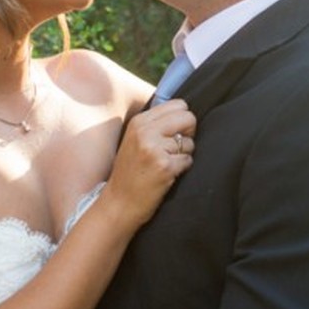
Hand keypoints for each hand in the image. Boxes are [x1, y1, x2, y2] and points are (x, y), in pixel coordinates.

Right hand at [106, 99, 195, 226]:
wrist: (119, 203)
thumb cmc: (131, 173)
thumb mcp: (135, 140)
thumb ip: (155, 124)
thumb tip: (186, 111)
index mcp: (139, 122)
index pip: (178, 105)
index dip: (182, 120)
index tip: (173, 134)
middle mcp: (145, 132)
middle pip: (188, 118)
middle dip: (188, 134)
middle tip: (175, 149)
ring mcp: (154, 149)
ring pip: (189, 142)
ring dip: (183, 155)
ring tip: (166, 164)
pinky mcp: (164, 166)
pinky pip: (188, 160)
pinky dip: (182, 168)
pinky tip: (167, 175)